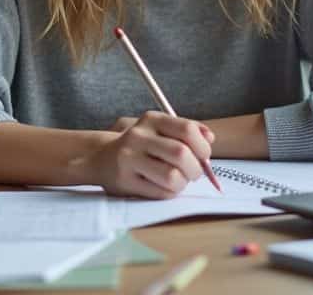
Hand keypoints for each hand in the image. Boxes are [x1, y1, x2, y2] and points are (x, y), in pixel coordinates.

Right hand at [85, 111, 215, 198]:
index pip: (186, 129)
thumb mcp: (160, 130)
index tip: (204, 155)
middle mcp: (139, 136)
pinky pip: (161, 193)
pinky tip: (164, 186)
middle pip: (181, 154)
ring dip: (183, 183)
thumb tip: (210, 137)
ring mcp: (130, 159)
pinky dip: (170, 193)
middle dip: (195, 169)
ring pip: (172, 176)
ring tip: (178, 180)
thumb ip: (186, 131)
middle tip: (193, 173)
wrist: (102, 158)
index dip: (202, 146)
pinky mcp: (126, 181)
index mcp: (152, 120)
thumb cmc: (141, 146)